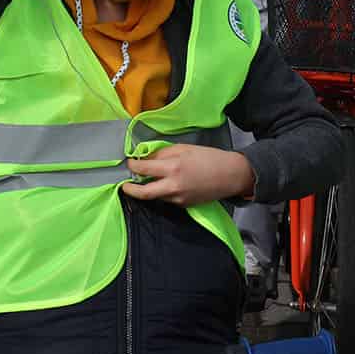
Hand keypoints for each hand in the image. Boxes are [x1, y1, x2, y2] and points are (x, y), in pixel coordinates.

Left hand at [122, 145, 255, 205]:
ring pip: (155, 196)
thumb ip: (162, 153)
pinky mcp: (183, 205)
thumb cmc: (208, 157)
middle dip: (130, 189)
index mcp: (172, 167)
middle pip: (144, 193)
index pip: (143, 169)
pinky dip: (162, 192)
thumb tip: (145, 158)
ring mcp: (178, 198)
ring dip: (148, 189)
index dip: (132, 166)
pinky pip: (166, 199)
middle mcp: (173, 186)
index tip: (130, 163)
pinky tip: (165, 184)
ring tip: (146, 180)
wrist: (230, 175)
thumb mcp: (183, 148)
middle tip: (124, 185)